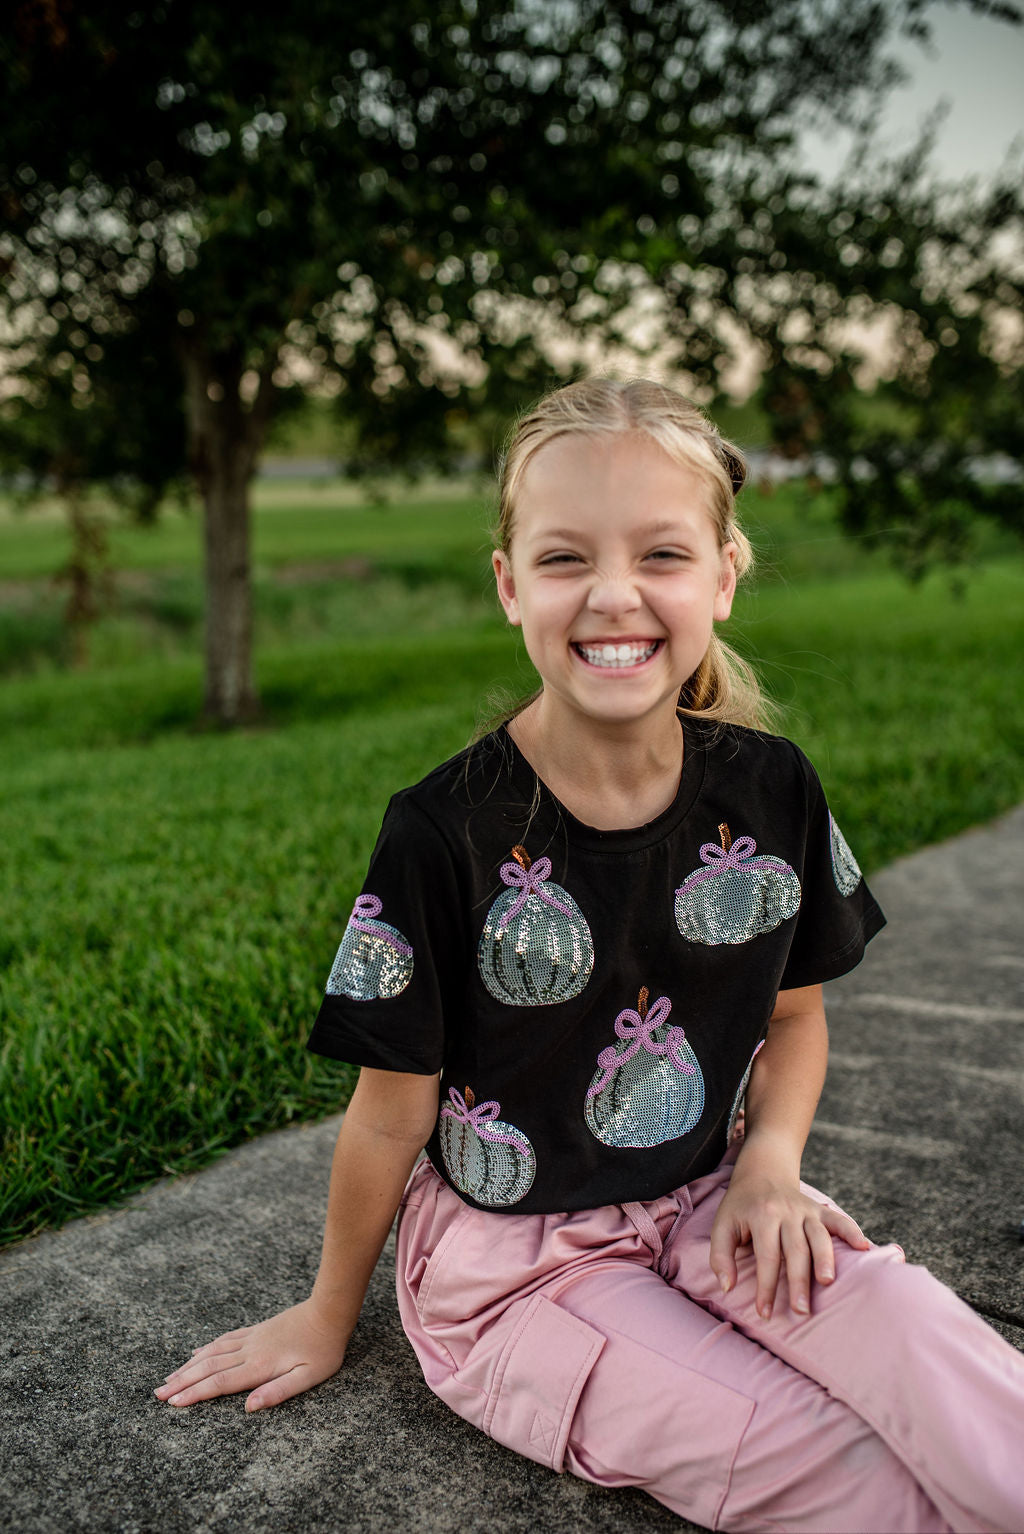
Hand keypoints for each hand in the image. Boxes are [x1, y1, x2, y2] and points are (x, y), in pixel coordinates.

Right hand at [154, 1297, 349, 1412]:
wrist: (329, 1311)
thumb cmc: (323, 1350)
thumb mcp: (308, 1378)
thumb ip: (278, 1392)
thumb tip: (248, 1408)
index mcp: (260, 1366)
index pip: (220, 1383)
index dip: (195, 1393)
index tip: (172, 1403)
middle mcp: (250, 1351)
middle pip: (209, 1368)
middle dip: (182, 1382)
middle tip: (158, 1394)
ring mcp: (252, 1339)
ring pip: (212, 1353)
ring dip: (189, 1366)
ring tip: (169, 1377)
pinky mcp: (257, 1330)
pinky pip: (225, 1339)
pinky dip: (207, 1348)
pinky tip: (197, 1353)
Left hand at [709, 1168, 869, 1320]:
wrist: (762, 1172)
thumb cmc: (740, 1206)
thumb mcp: (722, 1225)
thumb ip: (720, 1255)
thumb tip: (728, 1287)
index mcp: (761, 1216)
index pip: (766, 1256)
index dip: (766, 1287)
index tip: (765, 1313)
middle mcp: (786, 1212)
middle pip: (795, 1250)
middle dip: (798, 1281)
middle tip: (801, 1311)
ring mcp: (806, 1209)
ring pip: (819, 1236)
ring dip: (824, 1259)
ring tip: (827, 1283)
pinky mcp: (820, 1209)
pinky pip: (838, 1220)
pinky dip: (852, 1232)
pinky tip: (864, 1248)